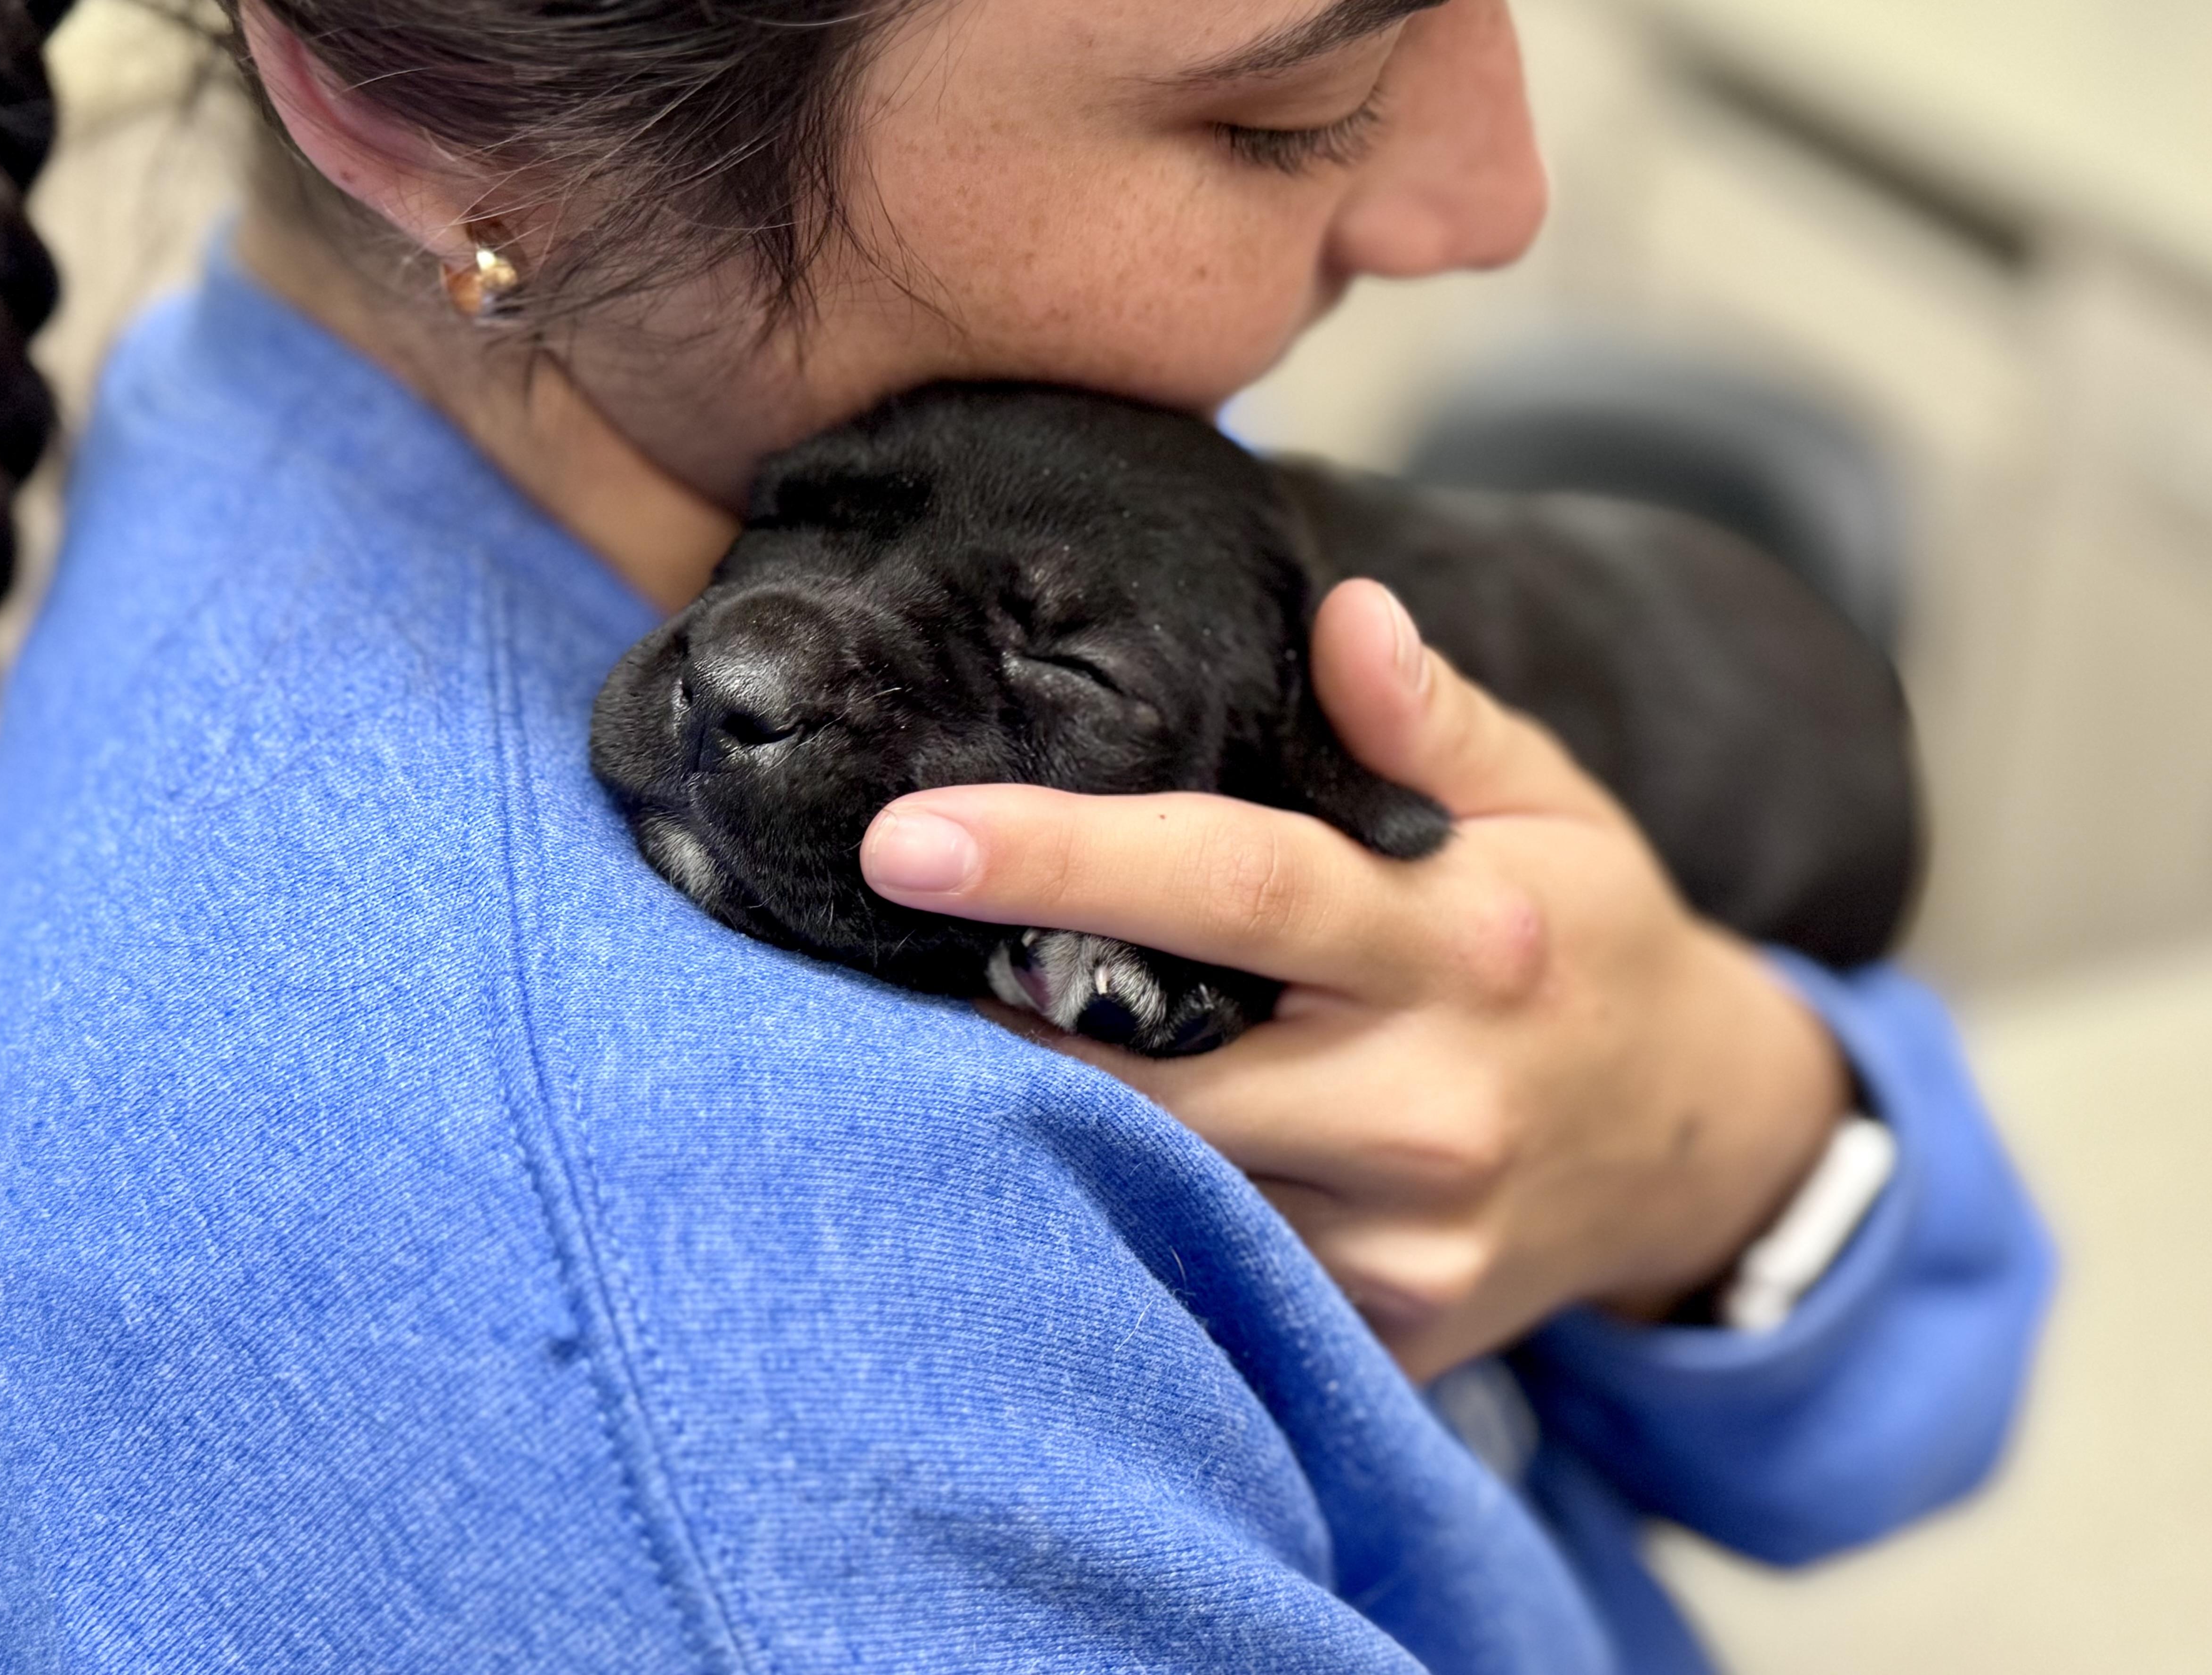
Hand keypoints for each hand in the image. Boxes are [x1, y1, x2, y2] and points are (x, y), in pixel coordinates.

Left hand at [860, 580, 1848, 1379]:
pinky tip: (1086, 1144)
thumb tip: (1344, 611)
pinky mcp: (1392, 1329)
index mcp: (1465, 944)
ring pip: (1169, 1187)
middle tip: (882, 954)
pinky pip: (1221, 1268)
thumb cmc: (1591, 943)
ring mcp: (1409, 1241)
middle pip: (1157, 1069)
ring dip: (1047, 1120)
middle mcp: (1433, 1106)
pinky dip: (1138, 1207)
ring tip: (965, 1037)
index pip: (1234, 887)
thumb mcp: (1550, 804)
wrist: (1702, 1145)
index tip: (908, 839)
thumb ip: (1435, 717)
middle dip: (1001, 1018)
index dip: (1061, 860)